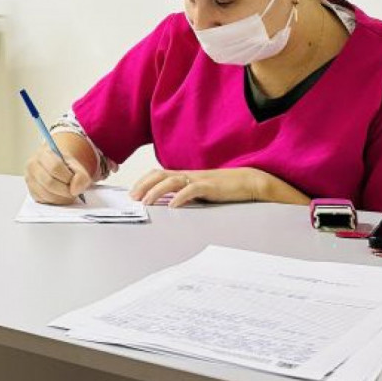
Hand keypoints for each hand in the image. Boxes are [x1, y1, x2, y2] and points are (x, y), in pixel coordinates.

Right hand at [24, 144, 93, 204]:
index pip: (55, 167)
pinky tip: (61, 196)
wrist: (56, 166)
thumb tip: (75, 190)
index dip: (68, 177)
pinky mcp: (31, 191)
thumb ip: (80, 176)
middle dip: (65, 190)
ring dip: (61, 198)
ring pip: (46, 194)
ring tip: (68, 193)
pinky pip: (44, 201)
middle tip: (73, 191)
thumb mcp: (76, 165)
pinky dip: (55, 201)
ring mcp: (30, 179)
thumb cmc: (65, 166)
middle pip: (49, 183)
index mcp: (43, 154)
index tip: (73, 180)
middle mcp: (33, 166)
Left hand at [130, 167, 307, 207]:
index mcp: (184, 175)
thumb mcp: (199, 191)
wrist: (248, 181)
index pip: (158, 174)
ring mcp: (198, 179)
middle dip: (144, 185)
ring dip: (156, 191)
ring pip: (171, 181)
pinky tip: (172, 206)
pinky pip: (191, 190)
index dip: (143, 182)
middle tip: (133, 197)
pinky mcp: (209, 186)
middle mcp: (188, 174)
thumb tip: (167, 204)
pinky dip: (180, 197)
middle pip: (159, 174)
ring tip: (146, 202)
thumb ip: (184, 194)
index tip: (133, 193)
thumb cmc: (223, 188)